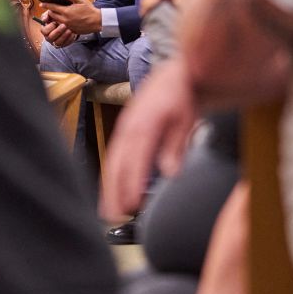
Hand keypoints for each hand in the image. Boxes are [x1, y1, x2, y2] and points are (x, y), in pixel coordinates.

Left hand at [41, 0, 101, 34]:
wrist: (97, 21)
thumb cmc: (90, 10)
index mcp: (66, 11)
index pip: (52, 8)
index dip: (46, 5)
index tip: (42, 4)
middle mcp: (65, 20)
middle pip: (52, 15)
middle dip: (50, 11)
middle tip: (50, 8)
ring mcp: (68, 26)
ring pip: (56, 22)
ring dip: (54, 18)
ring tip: (56, 14)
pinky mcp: (71, 30)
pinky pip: (62, 26)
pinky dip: (60, 23)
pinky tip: (64, 20)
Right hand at [41, 15, 77, 47]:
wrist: (65, 22)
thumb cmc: (56, 18)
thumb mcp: (51, 14)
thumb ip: (46, 15)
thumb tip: (44, 19)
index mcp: (45, 30)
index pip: (44, 31)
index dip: (49, 27)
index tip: (55, 22)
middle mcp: (49, 38)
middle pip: (50, 38)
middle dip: (58, 31)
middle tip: (64, 25)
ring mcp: (55, 42)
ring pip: (58, 43)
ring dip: (64, 36)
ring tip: (69, 30)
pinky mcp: (63, 44)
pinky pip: (65, 44)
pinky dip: (69, 39)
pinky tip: (72, 33)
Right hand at [100, 58, 195, 219]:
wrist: (172, 76)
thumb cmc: (180, 98)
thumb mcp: (184, 120)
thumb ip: (175, 146)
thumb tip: (169, 173)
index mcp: (144, 124)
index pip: (136, 158)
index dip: (132, 182)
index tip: (132, 204)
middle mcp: (129, 127)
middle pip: (118, 163)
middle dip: (115, 191)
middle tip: (116, 217)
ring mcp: (124, 129)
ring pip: (112, 162)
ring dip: (109, 188)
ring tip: (109, 213)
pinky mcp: (123, 132)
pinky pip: (113, 156)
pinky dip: (110, 176)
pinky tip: (110, 192)